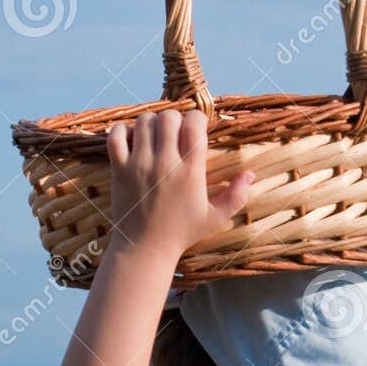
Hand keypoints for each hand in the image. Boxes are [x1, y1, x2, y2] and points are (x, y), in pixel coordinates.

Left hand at [106, 108, 254, 260]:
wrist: (145, 249)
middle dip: (174, 119)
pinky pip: (116, 135)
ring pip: (144, 121)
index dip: (197, 119)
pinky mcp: (119, 169)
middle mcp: (165, 163)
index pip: (194, 123)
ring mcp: (139, 165)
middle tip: (174, 134)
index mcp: (191, 172)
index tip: (196, 130)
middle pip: (169, 116)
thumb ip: (237, 195)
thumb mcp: (215, 218)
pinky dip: (122, 131)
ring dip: (151, 123)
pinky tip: (131, 140)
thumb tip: (250, 173)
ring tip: (155, 137)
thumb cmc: (182, 233)